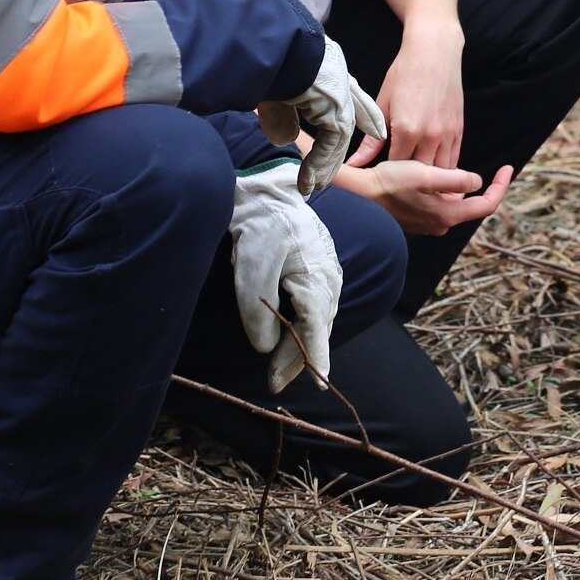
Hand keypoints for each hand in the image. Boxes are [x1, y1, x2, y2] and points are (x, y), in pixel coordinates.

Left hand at [228, 162, 342, 392]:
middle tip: (273, 384)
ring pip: (317, 320)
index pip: (316, 328)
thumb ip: (257, 314)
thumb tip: (265, 348)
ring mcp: (329, 274)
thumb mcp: (250, 271)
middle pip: (316, 329)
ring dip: (300, 344)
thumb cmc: (260, 229)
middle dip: (297, 358)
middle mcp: (329, 279)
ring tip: (279, 369)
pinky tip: (292, 337)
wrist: (268, 194)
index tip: (318, 384)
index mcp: (316, 279)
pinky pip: (316, 308)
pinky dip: (305, 327)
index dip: (315, 358)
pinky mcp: (321, 271)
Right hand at [260, 38, 386, 193]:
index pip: (354, 96)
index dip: (367, 114)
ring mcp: (340, 97)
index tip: (378, 130)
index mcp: (332, 71)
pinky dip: (316, 166)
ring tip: (316, 187)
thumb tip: (286, 139)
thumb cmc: (272, 61)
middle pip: (349, 122)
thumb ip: (285, 115)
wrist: (276, 47)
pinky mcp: (334, 111)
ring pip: (338, 139)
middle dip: (338, 152)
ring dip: (325, 166)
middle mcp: (341, 83)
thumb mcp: (278, 91)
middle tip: (330, 175)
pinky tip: (309, 183)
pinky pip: (329, 146)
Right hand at [334, 159, 511, 236]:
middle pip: (472, 205)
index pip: (486, 205)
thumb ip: (454, 179)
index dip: (501, 186)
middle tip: (492, 165)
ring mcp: (428, 223)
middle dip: (482, 185)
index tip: (508, 167)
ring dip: (460, 186)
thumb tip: (477, 181)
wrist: (359, 196)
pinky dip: (445, 189)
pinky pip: (440, 203)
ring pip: (455, 203)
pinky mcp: (418, 218)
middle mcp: (440, 224)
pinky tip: (436, 174)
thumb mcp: (426, 174)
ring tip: (457, 165)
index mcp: (447, 215)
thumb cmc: (390, 182)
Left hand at [377, 21, 465, 168]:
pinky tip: (434, 168)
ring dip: (430, 177)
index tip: (382, 175)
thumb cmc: (405, 72)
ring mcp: (448, 133)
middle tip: (400, 182)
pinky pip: (454, 159)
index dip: (389, 174)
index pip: (396, 168)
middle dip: (410, 180)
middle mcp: (430, 135)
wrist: (435, 50)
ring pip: (441, 172)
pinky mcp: (459, 129)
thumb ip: (371, 140)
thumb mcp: (382, 104)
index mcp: (406, 130)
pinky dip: (445, 167)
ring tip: (418, 180)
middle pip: (420, 175)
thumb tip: (354, 164)